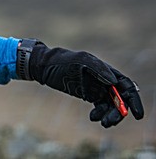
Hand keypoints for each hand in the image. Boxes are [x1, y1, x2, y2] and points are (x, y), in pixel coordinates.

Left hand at [27, 43, 144, 127]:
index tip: (136, 114)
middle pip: (121, 99)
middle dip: (120, 112)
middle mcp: (105, 80)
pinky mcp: (89, 94)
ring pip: (111, 105)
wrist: (45, 67)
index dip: (134, 100)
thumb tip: (114, 82)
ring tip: (102, 122)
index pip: (126, 86)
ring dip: (110, 115)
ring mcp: (97, 88)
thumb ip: (98, 69)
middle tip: (111, 121)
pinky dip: (100, 114)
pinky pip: (100, 107)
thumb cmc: (63, 60)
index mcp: (106, 70)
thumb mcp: (80, 61)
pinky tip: (93, 117)